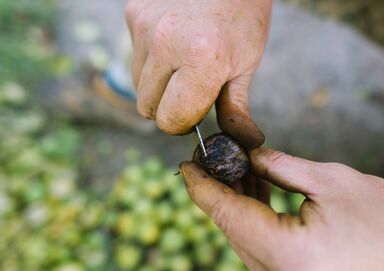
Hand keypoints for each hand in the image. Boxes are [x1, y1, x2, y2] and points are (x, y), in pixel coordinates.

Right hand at [125, 0, 271, 147]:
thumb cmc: (243, 17)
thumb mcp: (246, 64)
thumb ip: (235, 107)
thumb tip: (240, 141)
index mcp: (200, 60)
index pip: (170, 119)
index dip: (183, 122)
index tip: (195, 112)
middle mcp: (165, 43)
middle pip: (148, 107)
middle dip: (168, 106)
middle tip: (190, 89)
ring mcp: (145, 26)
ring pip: (138, 84)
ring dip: (158, 85)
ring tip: (183, 62)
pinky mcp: (133, 14)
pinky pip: (134, 57)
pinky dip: (151, 60)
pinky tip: (173, 42)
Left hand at [180, 148, 383, 270]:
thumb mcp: (335, 183)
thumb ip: (281, 168)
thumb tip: (249, 158)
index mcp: (291, 259)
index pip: (227, 216)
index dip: (201, 186)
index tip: (188, 164)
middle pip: (232, 233)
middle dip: (219, 194)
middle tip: (214, 161)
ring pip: (245, 246)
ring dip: (238, 210)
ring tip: (237, 174)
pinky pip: (263, 258)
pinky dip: (256, 228)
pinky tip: (258, 199)